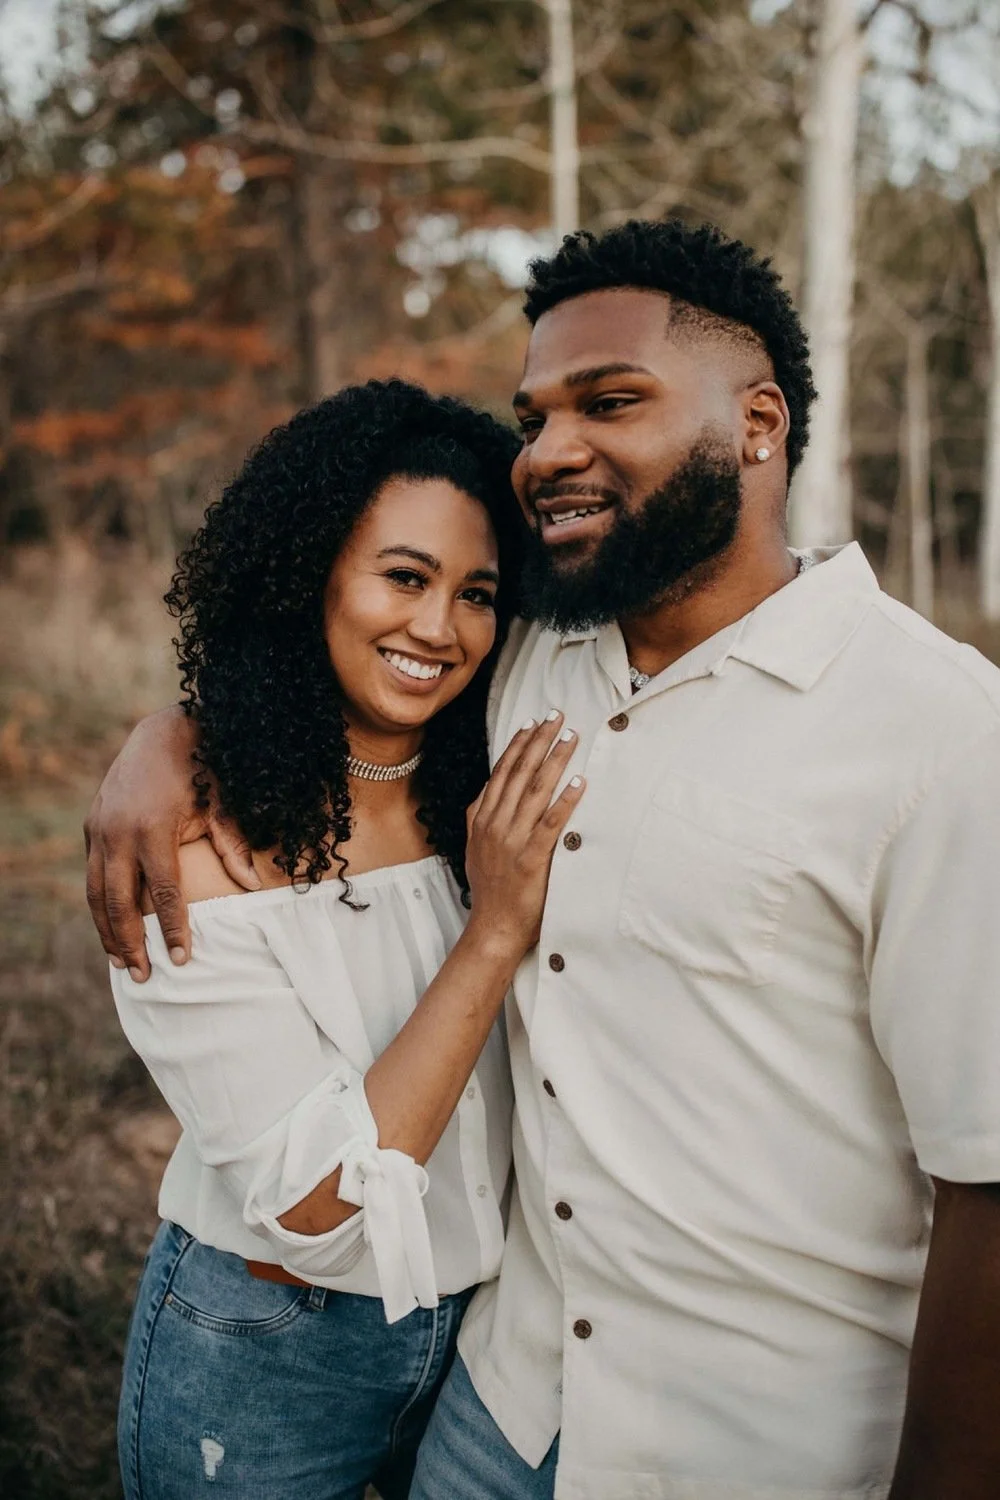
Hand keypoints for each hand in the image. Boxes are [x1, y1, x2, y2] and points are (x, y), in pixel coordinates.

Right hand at [83, 706, 258, 979]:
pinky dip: (99, 905)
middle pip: (120, 901)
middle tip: (143, 976)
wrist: (163, 731)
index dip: (172, 928)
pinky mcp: (92, 826)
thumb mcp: (221, 805)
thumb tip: (253, 887)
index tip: (182, 959)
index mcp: (153, 828)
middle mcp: (119, 832)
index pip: (163, 892)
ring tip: (122, 962)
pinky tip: (111, 928)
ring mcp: (100, 829)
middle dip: (131, 942)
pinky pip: (92, 875)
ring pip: (96, 892)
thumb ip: (233, 847)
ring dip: (108, 930)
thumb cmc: (201, 769)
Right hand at [464, 711, 584, 955]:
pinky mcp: (531, 859)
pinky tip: (579, 782)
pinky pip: (551, 824)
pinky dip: (565, 801)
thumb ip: (481, 817)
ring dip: (555, 761)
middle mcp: (495, 824)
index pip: (501, 772)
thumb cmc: (490, 888)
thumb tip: (490, 789)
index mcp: (482, 818)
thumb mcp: (475, 846)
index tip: (533, 722)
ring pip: (536, 791)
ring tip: (571, 738)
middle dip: (540, 741)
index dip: (518, 744)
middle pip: (520, 773)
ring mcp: (512, 841)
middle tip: (558, 717)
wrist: (493, 927)